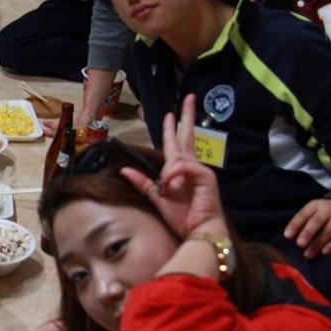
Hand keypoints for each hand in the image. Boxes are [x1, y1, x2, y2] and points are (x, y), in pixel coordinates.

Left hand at [118, 95, 228, 240]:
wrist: (198, 232)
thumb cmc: (182, 218)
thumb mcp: (156, 199)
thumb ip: (143, 183)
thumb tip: (124, 169)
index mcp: (180, 171)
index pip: (175, 145)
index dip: (171, 129)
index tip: (168, 115)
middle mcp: (190, 167)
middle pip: (188, 136)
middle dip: (187, 117)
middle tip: (188, 98)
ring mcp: (199, 170)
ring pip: (180, 156)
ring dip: (170, 169)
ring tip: (169, 190)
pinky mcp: (206, 176)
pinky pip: (185, 166)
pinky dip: (174, 175)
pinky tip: (170, 186)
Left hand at [284, 195, 330, 258]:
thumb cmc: (325, 213)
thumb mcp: (314, 212)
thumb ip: (303, 221)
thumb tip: (289, 236)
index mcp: (315, 205)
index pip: (304, 214)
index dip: (295, 224)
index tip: (287, 236)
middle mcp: (328, 209)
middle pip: (317, 221)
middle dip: (308, 232)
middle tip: (299, 244)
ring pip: (328, 231)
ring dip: (317, 244)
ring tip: (308, 254)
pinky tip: (324, 252)